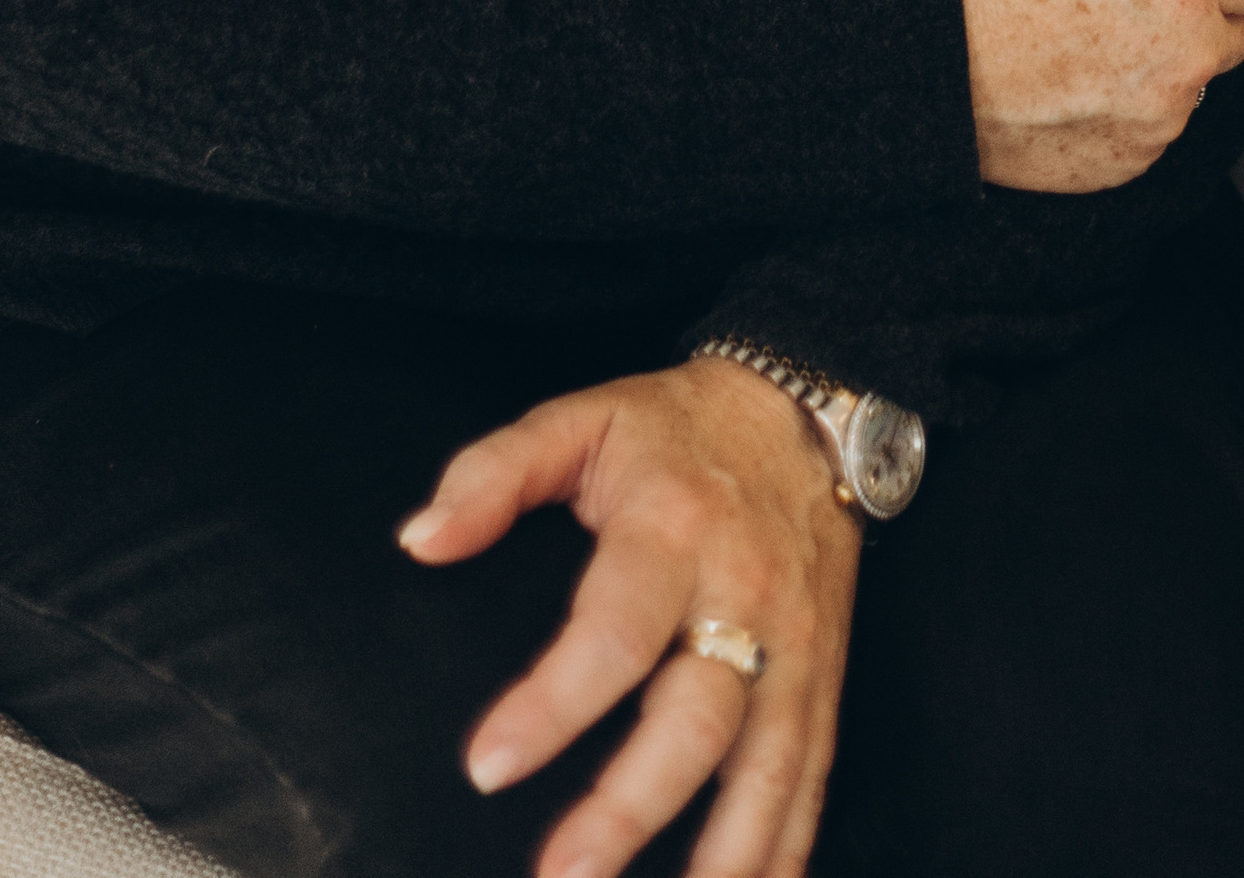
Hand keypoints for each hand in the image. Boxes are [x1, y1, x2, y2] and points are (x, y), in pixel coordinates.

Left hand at [401, 356, 858, 877]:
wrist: (804, 412)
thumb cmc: (677, 428)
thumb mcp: (581, 420)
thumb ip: (494, 473)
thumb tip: (421, 539)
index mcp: (674, 529)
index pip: (616, 630)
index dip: (553, 704)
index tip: (486, 765)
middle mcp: (744, 596)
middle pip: (695, 719)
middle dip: (630, 810)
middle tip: (561, 874)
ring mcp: (794, 647)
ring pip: (765, 768)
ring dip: (719, 857)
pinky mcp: (823, 680)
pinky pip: (811, 778)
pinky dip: (784, 851)